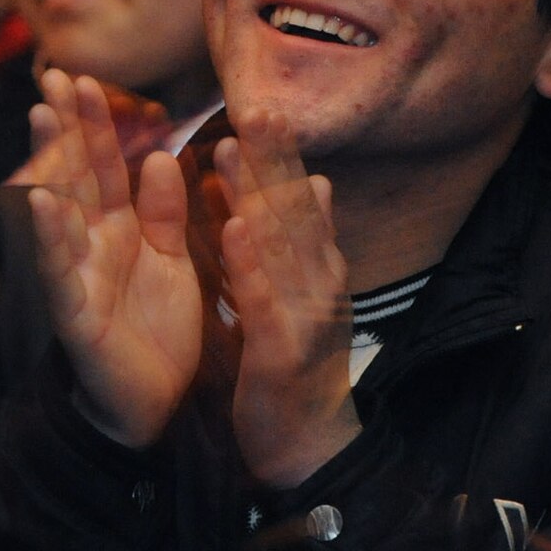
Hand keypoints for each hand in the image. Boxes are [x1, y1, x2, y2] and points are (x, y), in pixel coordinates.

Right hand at [27, 70, 200, 446]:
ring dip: (51, 161)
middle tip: (53, 73)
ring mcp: (79, 276)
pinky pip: (61, 270)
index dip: (95, 125)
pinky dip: (51, 237)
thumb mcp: (172, 261)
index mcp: (120, 230)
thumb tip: (157, 158)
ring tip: (41, 114)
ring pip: (62, 211)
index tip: (84, 78)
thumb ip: (163, 212)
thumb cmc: (157, 331)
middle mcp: (93, 245)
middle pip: (78, 175)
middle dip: (67, 125)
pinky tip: (43, 203)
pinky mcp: (76, 313)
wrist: (153, 405)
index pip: (105, 167)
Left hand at [215, 111, 359, 488]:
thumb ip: (303, 240)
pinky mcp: (280, 350)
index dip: (279, 155)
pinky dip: (250, 262)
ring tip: (232, 144)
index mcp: (318, 267)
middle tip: (255, 103)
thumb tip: (318, 181)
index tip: (259, 105)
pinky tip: (235, 227)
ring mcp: (303, 314)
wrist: (308, 447)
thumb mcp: (302, 294)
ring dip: (255, 192)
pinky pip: (263, 299)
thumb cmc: (296, 367)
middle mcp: (318, 282)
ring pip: (279, 244)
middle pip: (293, 209)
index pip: (298, 201)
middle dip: (274, 156)